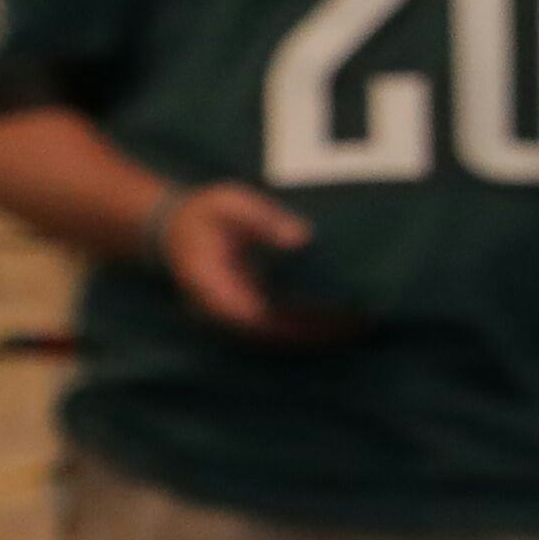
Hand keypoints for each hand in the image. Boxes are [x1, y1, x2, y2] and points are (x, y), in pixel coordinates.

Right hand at [152, 183, 342, 342]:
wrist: (176, 230)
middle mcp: (220, 307)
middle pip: (269, 331)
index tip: (327, 322)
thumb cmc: (207, 213)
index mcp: (209, 282)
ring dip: (316, 336)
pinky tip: (343, 324)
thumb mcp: (230, 204)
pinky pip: (278, 327)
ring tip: (362, 328)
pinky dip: (309, 328)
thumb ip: (262, 219)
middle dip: (314, 333)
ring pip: (276, 335)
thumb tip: (301, 238)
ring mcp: (233, 314)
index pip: (247, 312)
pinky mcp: (246, 313)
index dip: (288, 322)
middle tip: (361, 325)